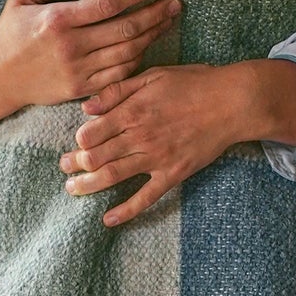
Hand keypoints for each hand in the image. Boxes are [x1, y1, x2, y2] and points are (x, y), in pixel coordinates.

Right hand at [0, 0, 181, 114]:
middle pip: (126, 28)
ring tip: (169, 21)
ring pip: (128, 53)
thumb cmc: (10, 31)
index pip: (109, 3)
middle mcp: (72, 46)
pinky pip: (119, 75)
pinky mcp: (82, 89)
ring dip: (153, 36)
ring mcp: (78, 71)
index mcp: (59, 19)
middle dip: (156, 13)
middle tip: (175, 2)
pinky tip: (148, 45)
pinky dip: (137, 60)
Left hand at [60, 64, 258, 226]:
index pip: (90, 133)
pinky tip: (108, 220)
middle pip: (94, 157)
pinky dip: (125, 212)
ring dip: (86, 186)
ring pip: (111, 177)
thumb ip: (117, 91)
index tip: (77, 142)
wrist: (232, 102)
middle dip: (73, 164)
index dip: (77, 140)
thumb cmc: (193, 83)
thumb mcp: (152, 76)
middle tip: (63, 167)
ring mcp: (155, 158)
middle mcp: (139, 137)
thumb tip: (86, 107)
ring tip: (72, 189)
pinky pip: (145, 198)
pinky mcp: (172, 174)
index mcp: (132, 111)